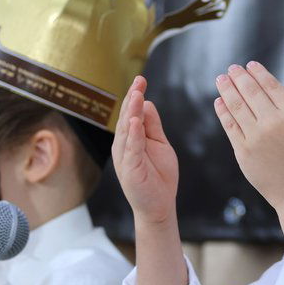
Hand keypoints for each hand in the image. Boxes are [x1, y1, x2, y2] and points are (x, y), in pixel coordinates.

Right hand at [113, 76, 179, 227]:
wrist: (159, 205)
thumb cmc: (159, 176)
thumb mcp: (159, 144)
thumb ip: (152, 125)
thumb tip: (147, 103)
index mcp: (130, 139)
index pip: (131, 113)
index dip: (135, 96)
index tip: (141, 79)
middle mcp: (124, 146)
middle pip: (127, 118)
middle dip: (132, 99)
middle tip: (139, 81)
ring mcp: (126, 157)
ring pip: (127, 130)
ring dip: (131, 112)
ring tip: (136, 95)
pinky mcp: (131, 169)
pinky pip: (132, 149)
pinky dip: (133, 135)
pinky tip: (135, 122)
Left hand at [214, 62, 283, 211]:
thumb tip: (283, 85)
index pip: (271, 86)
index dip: (258, 73)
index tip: (250, 65)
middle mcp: (273, 123)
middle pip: (251, 92)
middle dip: (239, 77)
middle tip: (232, 68)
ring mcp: (256, 137)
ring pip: (237, 106)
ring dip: (227, 89)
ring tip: (222, 79)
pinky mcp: (242, 151)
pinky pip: (230, 126)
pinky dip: (223, 111)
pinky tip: (219, 101)